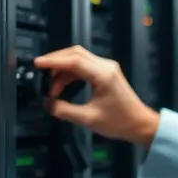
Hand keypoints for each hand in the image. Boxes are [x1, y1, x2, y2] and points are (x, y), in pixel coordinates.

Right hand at [35, 45, 159, 146]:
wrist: (140, 124)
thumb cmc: (119, 122)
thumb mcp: (89, 119)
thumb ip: (65, 111)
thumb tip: (48, 104)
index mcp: (103, 75)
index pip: (74, 61)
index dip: (54, 61)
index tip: (38, 63)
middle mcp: (105, 66)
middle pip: (76, 53)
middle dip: (56, 61)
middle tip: (40, 71)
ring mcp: (107, 67)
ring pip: (79, 58)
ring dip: (63, 69)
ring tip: (52, 87)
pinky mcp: (106, 72)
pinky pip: (84, 65)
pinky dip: (71, 72)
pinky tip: (62, 84)